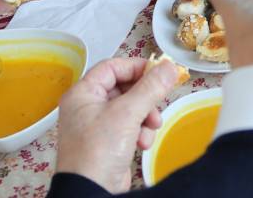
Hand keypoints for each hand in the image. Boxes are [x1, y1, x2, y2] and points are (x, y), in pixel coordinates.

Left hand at [55, 57, 184, 190]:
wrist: (91, 191)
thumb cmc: (99, 150)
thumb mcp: (127, 113)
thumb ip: (150, 88)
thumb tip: (169, 66)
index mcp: (82, 93)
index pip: (112, 67)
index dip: (136, 67)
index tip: (159, 72)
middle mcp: (86, 107)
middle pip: (124, 88)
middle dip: (145, 98)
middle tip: (160, 101)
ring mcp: (96, 126)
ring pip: (130, 108)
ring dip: (145, 116)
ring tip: (152, 127)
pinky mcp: (107, 143)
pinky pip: (129, 127)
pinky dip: (140, 132)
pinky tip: (143, 143)